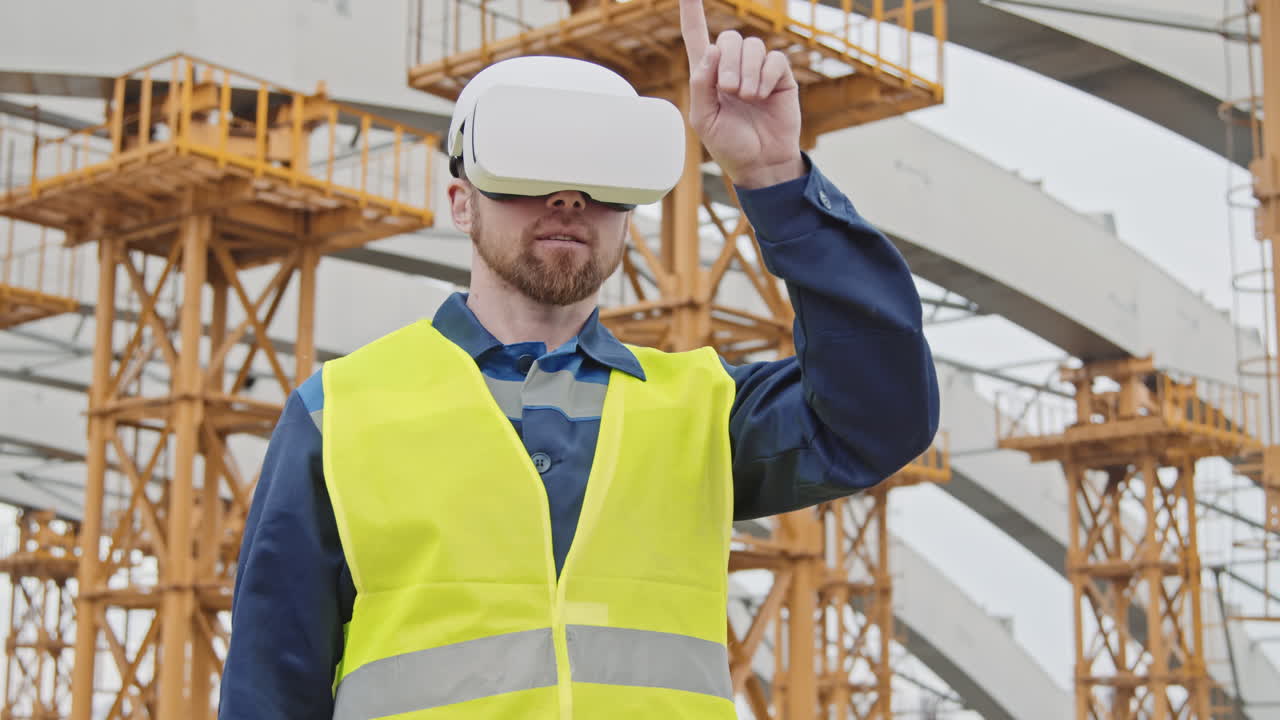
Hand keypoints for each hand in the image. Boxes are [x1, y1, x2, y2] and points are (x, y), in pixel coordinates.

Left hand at [679, 0, 804, 188]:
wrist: (760, 162)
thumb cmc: (729, 144)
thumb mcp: (703, 118)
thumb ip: (701, 84)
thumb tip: (712, 49)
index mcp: (708, 75)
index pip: (696, 35)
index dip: (692, 12)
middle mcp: (732, 67)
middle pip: (728, 38)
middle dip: (728, 63)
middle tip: (731, 91)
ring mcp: (758, 70)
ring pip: (752, 46)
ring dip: (748, 72)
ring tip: (748, 98)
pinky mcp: (780, 76)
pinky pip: (774, 58)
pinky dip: (766, 77)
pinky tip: (764, 96)